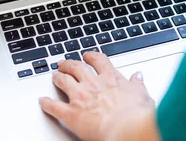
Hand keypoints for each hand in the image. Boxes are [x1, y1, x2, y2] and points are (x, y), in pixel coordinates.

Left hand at [39, 52, 155, 140]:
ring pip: (64, 81)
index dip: (91, 57)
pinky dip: (46, 103)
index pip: (98, 61)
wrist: (127, 129)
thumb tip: (138, 77)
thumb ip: (138, 85)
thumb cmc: (137, 115)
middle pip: (77, 67)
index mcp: (111, 78)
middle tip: (65, 63)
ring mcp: (81, 97)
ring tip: (54, 75)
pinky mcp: (72, 114)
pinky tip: (42, 101)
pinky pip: (54, 107)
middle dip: (69, 63)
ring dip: (58, 77)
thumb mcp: (143, 95)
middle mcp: (93, 84)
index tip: (87, 56)